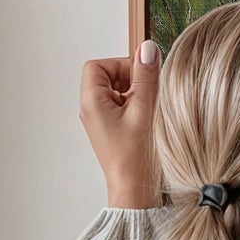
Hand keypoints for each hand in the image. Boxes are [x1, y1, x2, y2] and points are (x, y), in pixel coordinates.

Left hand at [80, 41, 160, 208]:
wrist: (135, 191)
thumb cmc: (136, 158)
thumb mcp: (145, 111)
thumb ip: (146, 77)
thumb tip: (147, 49)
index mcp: (92, 102)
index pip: (98, 66)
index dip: (120, 65)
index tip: (141, 77)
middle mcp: (92, 110)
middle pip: (107, 77)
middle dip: (130, 80)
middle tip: (147, 96)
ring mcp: (101, 121)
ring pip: (117, 92)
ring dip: (136, 95)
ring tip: (148, 113)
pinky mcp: (112, 130)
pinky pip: (122, 108)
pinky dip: (137, 108)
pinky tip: (148, 122)